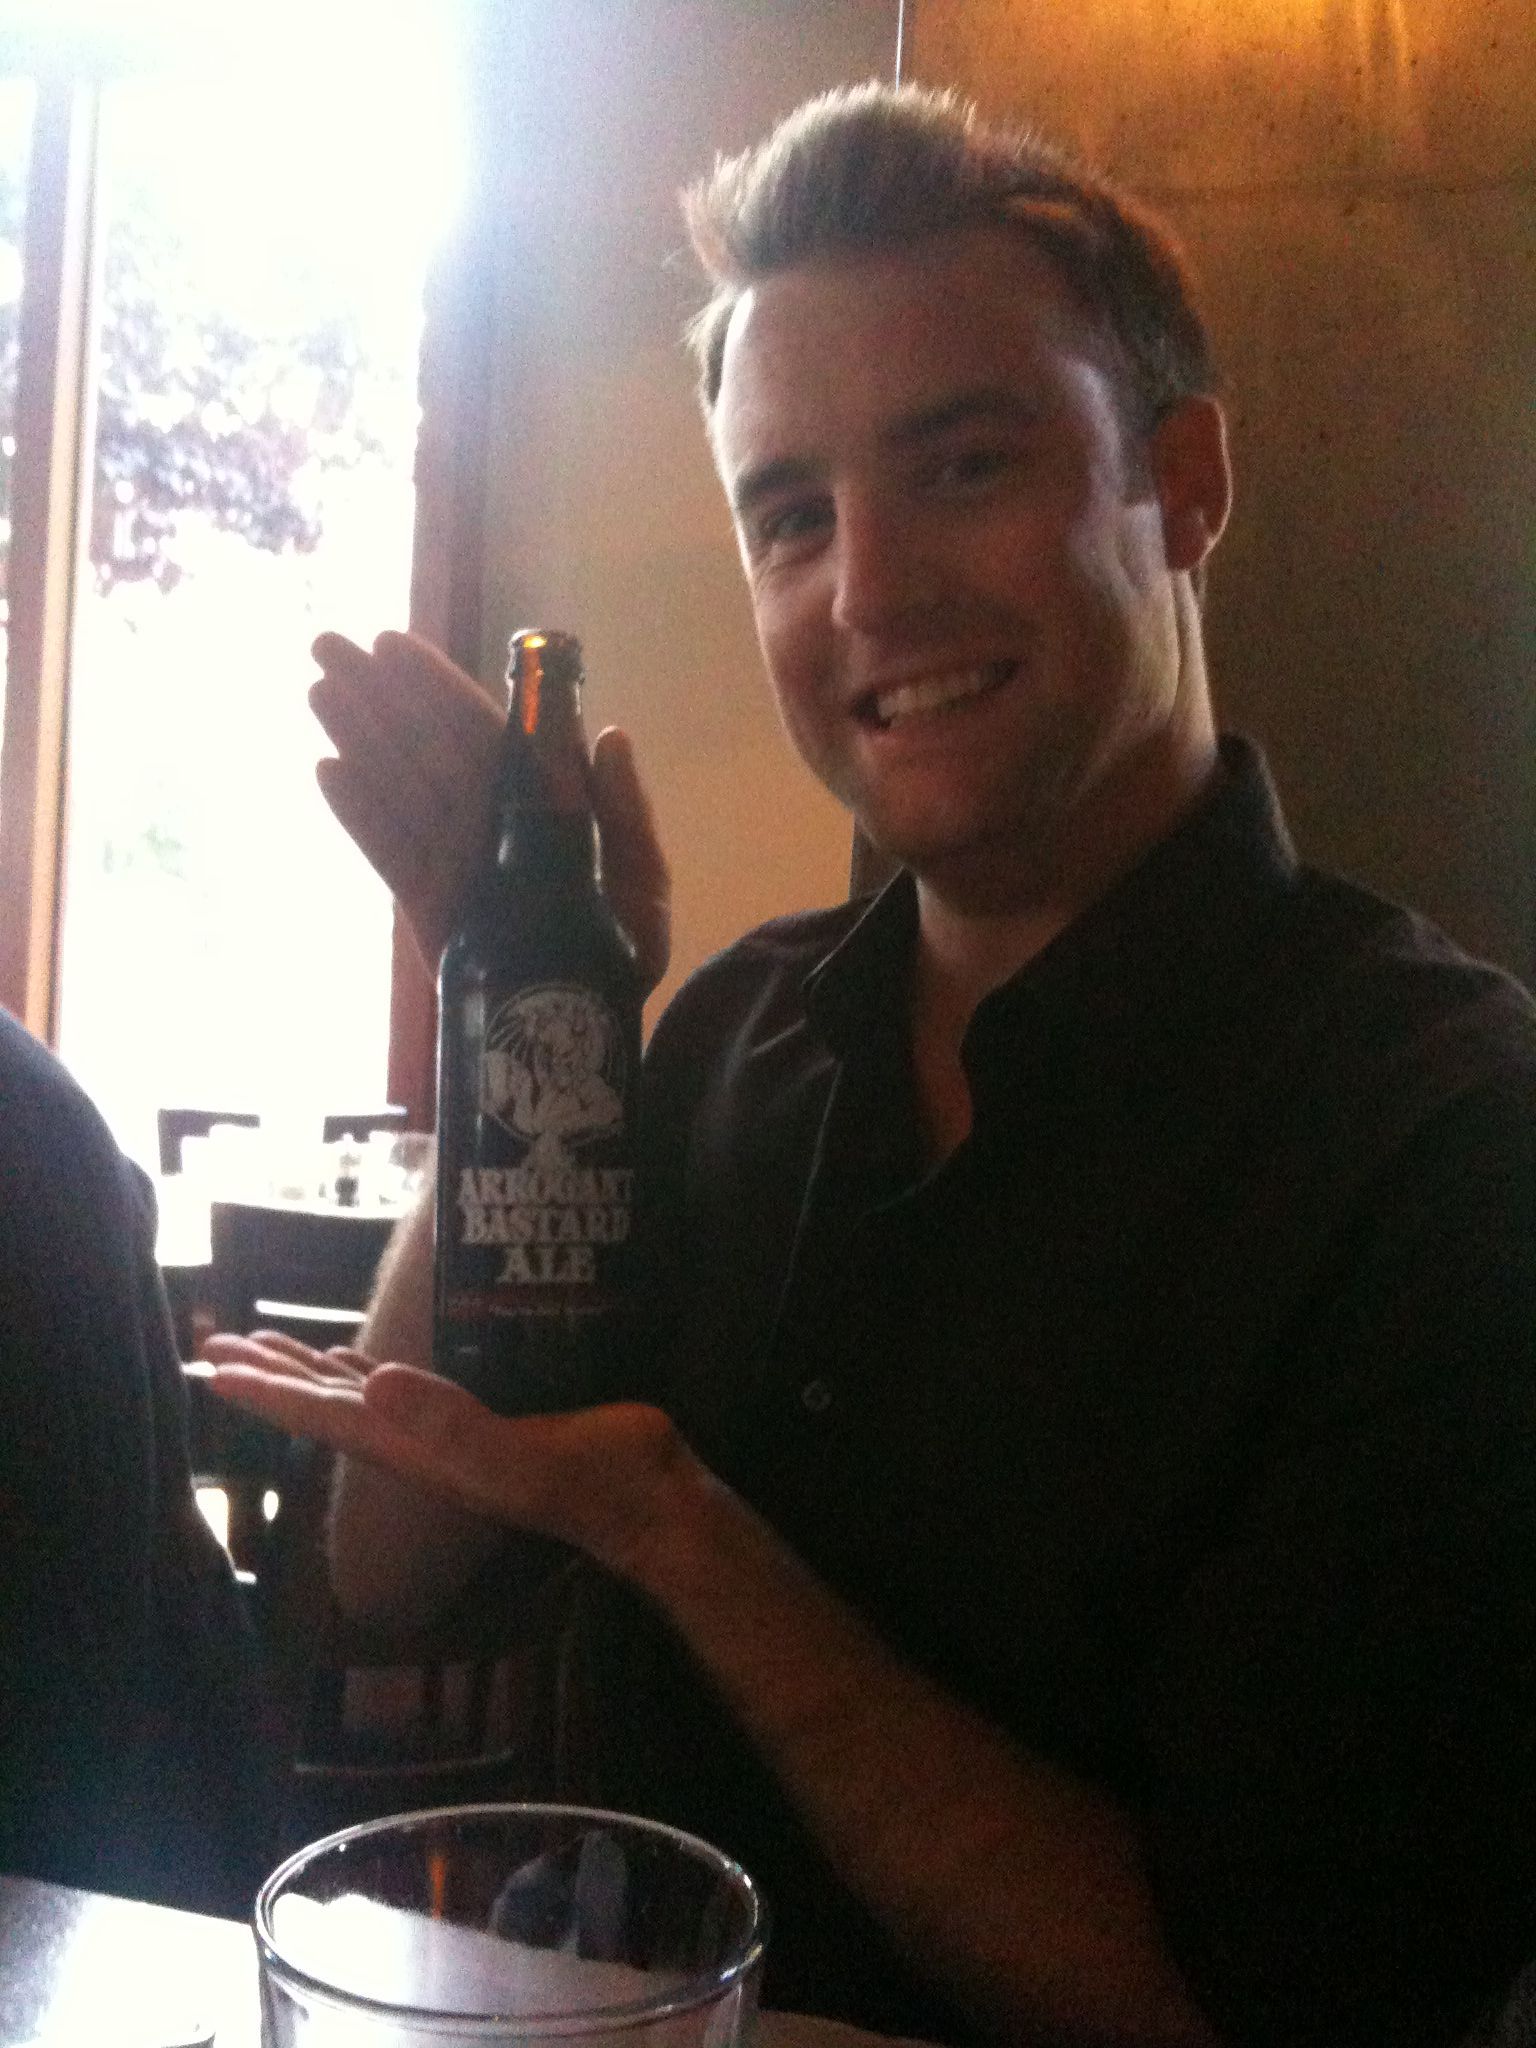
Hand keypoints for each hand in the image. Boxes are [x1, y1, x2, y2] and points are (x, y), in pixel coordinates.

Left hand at [202, 1332, 693, 1579]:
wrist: (648, 1504)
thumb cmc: (595, 1482)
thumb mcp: (525, 1456)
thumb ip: (454, 1427)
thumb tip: (376, 1383)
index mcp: (421, 1453)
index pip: (326, 1417)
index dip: (270, 1391)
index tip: (214, 1364)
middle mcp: (424, 1445)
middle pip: (327, 1407)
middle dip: (271, 1376)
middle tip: (214, 1343)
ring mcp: (453, 1434)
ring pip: (361, 1398)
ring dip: (309, 1371)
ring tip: (267, 1345)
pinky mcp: (486, 1417)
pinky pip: (406, 1392)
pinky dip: (370, 1372)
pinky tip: (362, 1362)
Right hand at [309, 630, 671, 985]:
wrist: (584, 1035)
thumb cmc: (624, 959)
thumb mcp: (643, 887)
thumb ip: (627, 816)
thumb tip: (610, 734)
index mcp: (540, 808)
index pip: (482, 733)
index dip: (438, 688)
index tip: (395, 646)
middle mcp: (490, 826)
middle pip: (426, 749)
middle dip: (379, 697)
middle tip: (326, 645)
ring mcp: (453, 864)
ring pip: (399, 788)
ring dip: (358, 737)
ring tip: (317, 690)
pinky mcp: (427, 908)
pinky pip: (388, 851)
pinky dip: (358, 814)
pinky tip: (328, 771)